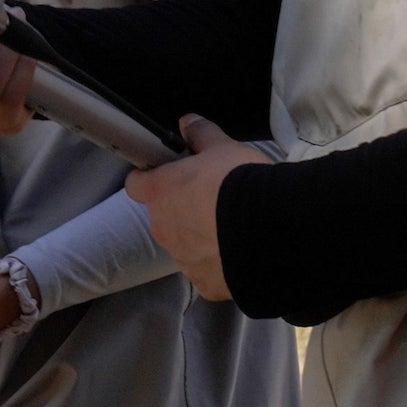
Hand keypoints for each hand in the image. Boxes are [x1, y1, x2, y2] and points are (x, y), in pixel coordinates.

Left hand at [125, 115, 266, 300]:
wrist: (270, 228)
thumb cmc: (239, 182)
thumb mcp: (223, 148)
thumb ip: (201, 135)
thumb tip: (187, 122)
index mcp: (160, 193)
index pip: (137, 184)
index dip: (149, 178)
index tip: (165, 174)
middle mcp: (164, 228)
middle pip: (164, 216)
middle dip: (183, 209)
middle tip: (212, 200)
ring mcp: (183, 260)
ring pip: (185, 246)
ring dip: (200, 238)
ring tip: (231, 228)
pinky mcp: (205, 284)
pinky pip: (207, 271)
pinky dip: (218, 264)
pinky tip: (239, 252)